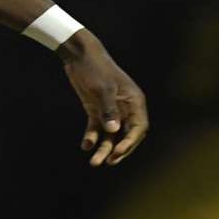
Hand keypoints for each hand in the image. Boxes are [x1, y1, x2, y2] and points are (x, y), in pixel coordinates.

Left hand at [59, 33, 149, 165]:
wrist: (80, 56)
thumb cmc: (96, 68)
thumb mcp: (102, 88)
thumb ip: (108, 109)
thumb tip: (113, 130)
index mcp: (134, 101)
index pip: (139, 127)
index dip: (131, 142)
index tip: (118, 151)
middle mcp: (125, 108)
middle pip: (127, 135)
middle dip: (119, 150)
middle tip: (110, 162)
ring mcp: (110, 110)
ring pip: (111, 135)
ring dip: (104, 149)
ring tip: (94, 162)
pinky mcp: (96, 110)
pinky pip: (97, 129)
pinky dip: (92, 138)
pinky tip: (85, 145)